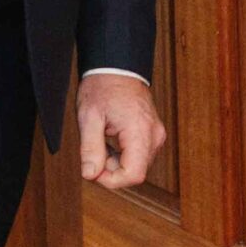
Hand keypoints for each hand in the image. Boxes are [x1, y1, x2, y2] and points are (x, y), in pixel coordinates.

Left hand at [75, 72, 165, 189]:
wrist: (116, 67)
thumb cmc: (103, 86)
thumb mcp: (89, 117)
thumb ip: (90, 148)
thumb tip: (90, 175)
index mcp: (140, 131)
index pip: (134, 175)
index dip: (111, 180)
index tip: (93, 170)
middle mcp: (154, 136)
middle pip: (135, 172)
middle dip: (111, 169)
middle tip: (93, 150)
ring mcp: (156, 135)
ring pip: (136, 165)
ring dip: (116, 162)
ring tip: (101, 140)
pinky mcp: (152, 134)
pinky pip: (138, 155)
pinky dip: (122, 154)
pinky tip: (110, 139)